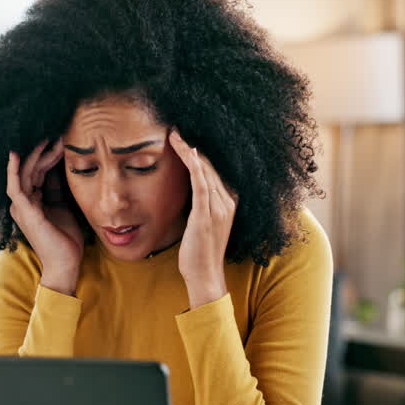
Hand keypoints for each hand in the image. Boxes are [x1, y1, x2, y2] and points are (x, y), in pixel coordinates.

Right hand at [6, 138, 83, 294]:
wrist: (66, 264)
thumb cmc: (66, 239)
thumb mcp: (63, 207)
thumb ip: (57, 189)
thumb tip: (60, 168)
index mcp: (32, 201)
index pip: (37, 171)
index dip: (48, 155)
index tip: (62, 141)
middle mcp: (23, 202)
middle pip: (31, 169)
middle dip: (44, 151)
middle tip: (58, 135)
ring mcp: (21, 207)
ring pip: (24, 173)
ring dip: (35, 155)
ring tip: (47, 139)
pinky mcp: (24, 211)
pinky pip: (15, 186)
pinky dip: (13, 170)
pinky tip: (16, 154)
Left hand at [170, 129, 237, 308]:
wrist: (205, 276)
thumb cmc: (200, 252)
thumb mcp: (202, 223)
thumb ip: (200, 205)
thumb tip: (187, 190)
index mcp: (229, 202)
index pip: (213, 170)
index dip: (198, 153)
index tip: (183, 138)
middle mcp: (228, 201)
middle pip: (210, 165)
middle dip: (192, 146)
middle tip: (175, 129)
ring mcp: (219, 207)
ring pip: (205, 170)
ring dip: (188, 150)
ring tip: (174, 134)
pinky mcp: (207, 214)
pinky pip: (201, 183)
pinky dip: (194, 165)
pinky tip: (186, 150)